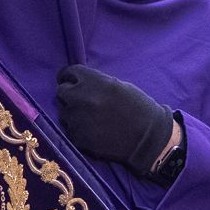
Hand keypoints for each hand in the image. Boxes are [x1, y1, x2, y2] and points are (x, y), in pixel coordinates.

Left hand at [55, 66, 176, 179]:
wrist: (147, 137)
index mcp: (93, 81)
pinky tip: (91, 130)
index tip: (70, 81)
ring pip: (63, 112)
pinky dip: (77, 129)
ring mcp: (77, 118)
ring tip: (88, 117)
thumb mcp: (118, 85)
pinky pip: (69, 129)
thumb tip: (80, 83)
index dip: (69, 76)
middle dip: (70, 94)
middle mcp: (80, 97)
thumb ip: (96, 83)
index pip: (68, 72)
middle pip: (61, 91)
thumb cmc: (138, 107)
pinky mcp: (77, 137)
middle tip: (81, 100)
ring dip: (72, 112)